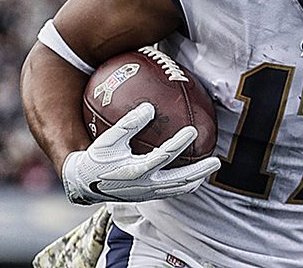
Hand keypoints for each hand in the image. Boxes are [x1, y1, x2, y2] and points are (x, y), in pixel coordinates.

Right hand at [62, 102, 220, 204]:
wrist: (84, 185)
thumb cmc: (97, 158)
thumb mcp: (108, 140)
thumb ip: (128, 124)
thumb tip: (149, 106)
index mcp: (135, 171)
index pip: (163, 156)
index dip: (179, 143)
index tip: (192, 130)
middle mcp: (144, 186)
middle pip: (179, 181)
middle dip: (200, 171)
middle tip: (217, 161)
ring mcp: (148, 193)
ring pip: (178, 188)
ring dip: (197, 178)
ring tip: (212, 166)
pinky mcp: (148, 195)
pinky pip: (172, 191)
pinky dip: (186, 183)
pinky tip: (196, 173)